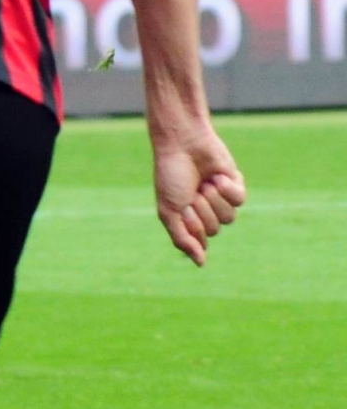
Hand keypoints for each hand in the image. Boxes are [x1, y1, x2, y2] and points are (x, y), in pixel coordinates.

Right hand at [153, 123, 245, 265]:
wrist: (183, 145)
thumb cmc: (171, 176)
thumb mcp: (169, 211)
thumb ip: (182, 239)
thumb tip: (201, 263)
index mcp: (189, 220)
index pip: (200, 239)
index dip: (191, 225)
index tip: (181, 207)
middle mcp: (207, 212)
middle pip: (215, 229)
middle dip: (201, 210)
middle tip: (191, 192)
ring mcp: (222, 200)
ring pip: (229, 217)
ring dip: (213, 199)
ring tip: (203, 182)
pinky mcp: (235, 185)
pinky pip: (239, 200)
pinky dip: (226, 188)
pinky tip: (217, 176)